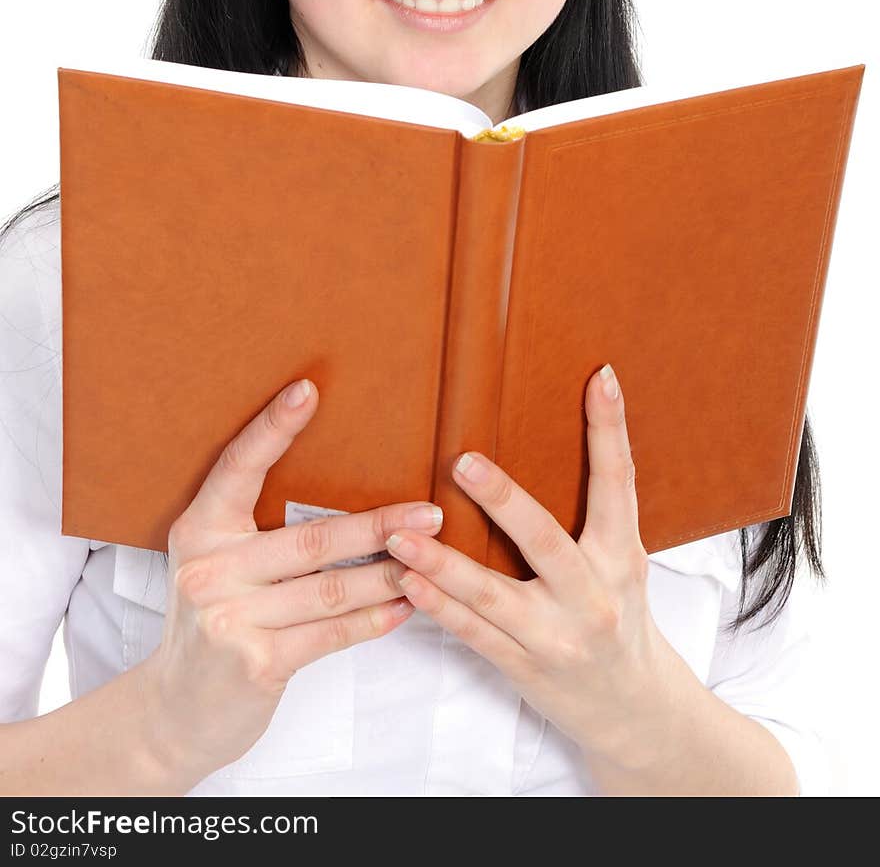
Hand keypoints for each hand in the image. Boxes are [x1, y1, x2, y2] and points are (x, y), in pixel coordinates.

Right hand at [139, 378, 441, 784]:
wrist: (172, 712)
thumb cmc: (211, 622)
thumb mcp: (214, 565)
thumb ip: (254, 530)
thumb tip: (338, 487)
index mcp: (199, 530)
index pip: (239, 468)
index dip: (273, 428)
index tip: (308, 389)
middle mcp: (209, 570)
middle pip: (310, 539)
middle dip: (378, 526)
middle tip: (429, 514)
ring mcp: (229, 619)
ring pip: (330, 589)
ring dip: (389, 574)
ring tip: (432, 560)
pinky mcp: (254, 663)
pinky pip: (330, 633)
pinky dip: (373, 620)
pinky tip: (405, 608)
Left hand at [379, 364, 668, 763]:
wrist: (637, 712)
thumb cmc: (621, 619)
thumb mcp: (622, 564)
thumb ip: (596, 513)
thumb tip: (557, 434)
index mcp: (622, 558)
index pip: (619, 483)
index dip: (610, 429)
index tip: (601, 377)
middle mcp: (593, 596)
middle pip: (546, 541)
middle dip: (504, 501)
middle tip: (463, 461)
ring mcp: (556, 637)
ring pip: (493, 596)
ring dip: (442, 563)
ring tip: (400, 533)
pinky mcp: (524, 667)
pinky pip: (474, 634)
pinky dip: (438, 606)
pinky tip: (407, 580)